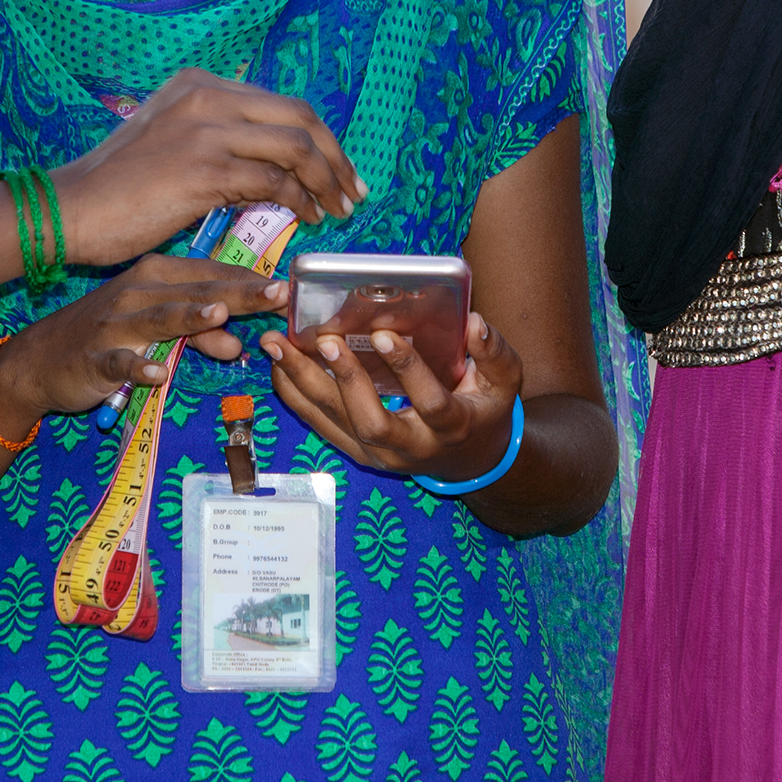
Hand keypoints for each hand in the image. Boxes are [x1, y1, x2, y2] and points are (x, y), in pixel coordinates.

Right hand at [0, 256, 286, 419]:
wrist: (39, 359)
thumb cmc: (107, 336)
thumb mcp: (158, 332)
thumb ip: (200, 333)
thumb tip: (239, 342)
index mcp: (159, 277)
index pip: (214, 275)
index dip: (253, 281)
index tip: (293, 287)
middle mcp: (140, 291)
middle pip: (197, 291)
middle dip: (239, 292)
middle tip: (277, 293)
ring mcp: (116, 323)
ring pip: (160, 317)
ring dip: (191, 316)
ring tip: (222, 315)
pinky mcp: (95, 356)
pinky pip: (120, 362)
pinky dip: (139, 368)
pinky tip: (158, 374)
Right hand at [49, 70, 364, 267]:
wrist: (70, 207)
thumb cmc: (114, 186)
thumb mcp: (167, 138)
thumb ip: (212, 135)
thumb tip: (265, 161)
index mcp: (199, 84)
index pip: (279, 102)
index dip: (318, 136)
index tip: (336, 167)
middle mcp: (207, 97)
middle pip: (300, 116)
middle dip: (336, 156)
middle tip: (353, 189)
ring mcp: (207, 130)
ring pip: (295, 147)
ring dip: (326, 181)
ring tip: (337, 209)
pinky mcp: (205, 169)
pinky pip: (273, 181)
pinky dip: (298, 201)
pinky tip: (305, 218)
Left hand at [263, 311, 524, 483]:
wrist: (469, 459)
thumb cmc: (485, 409)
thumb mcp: (504, 381)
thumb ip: (493, 352)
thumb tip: (474, 322)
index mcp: (451, 426)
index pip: (429, 402)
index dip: (406, 369)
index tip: (382, 333)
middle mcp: (412, 448)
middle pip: (372, 422)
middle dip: (345, 380)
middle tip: (323, 340)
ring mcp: (380, 455)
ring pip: (336, 424)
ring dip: (304, 384)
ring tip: (279, 345)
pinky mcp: (357, 452)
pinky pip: (320, 426)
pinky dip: (295, 396)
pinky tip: (277, 366)